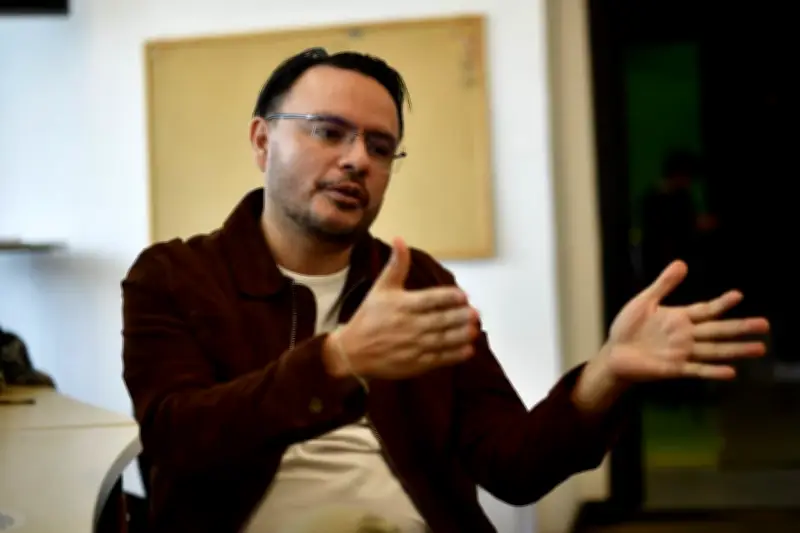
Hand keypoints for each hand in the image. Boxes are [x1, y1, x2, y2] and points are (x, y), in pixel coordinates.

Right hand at [327, 238, 479, 379]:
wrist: (352, 351)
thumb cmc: (369, 316)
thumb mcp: (381, 288)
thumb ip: (396, 265)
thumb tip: (400, 238)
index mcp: (402, 305)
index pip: (430, 300)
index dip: (449, 297)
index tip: (464, 296)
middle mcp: (409, 325)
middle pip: (441, 320)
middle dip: (460, 316)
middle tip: (476, 312)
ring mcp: (413, 346)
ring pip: (443, 340)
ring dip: (461, 335)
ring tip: (475, 329)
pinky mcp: (414, 363)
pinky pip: (439, 358)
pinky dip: (455, 355)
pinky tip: (468, 350)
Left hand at [604, 260, 768, 381]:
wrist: (614, 354)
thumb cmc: (627, 327)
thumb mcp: (644, 302)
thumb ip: (663, 284)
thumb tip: (682, 263)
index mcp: (680, 318)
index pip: (707, 309)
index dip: (722, 303)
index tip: (738, 294)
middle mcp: (686, 335)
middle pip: (718, 330)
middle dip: (741, 327)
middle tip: (765, 325)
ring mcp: (682, 352)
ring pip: (715, 350)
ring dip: (736, 350)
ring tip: (759, 348)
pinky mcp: (674, 369)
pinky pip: (697, 369)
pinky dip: (713, 371)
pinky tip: (731, 372)